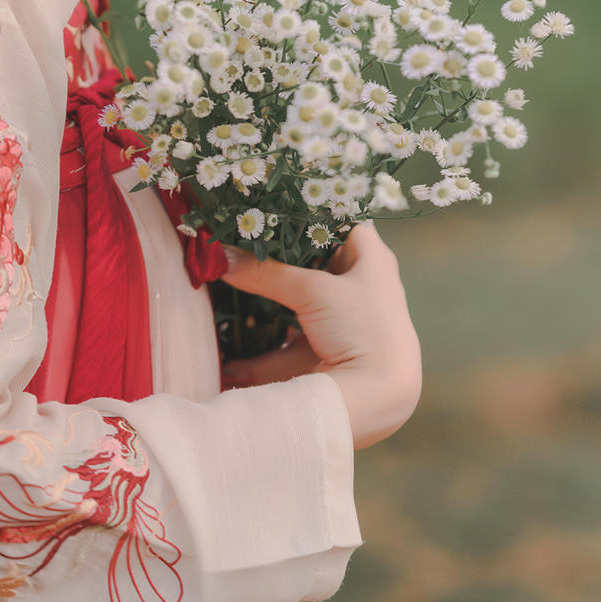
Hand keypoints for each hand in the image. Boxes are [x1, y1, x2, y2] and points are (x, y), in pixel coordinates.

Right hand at [218, 221, 422, 449]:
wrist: (382, 400)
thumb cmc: (363, 329)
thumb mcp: (313, 291)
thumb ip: (265, 272)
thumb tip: (219, 255)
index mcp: (371, 258)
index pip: (341, 217)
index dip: (308, 208)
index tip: (270, 201)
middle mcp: (362, 285)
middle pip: (313, 261)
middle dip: (276, 258)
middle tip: (240, 243)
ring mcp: (346, 321)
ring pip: (299, 305)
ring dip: (266, 307)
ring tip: (228, 296)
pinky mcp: (330, 352)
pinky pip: (291, 345)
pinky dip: (264, 353)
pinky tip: (232, 363)